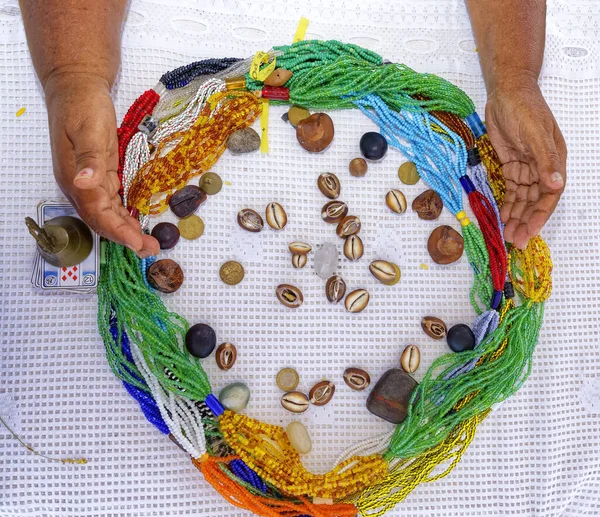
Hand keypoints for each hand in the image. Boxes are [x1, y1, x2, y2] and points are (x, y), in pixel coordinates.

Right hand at [44, 72, 158, 256]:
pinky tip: (139, 224)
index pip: (97, 214)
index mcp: (75, 178)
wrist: (76, 87)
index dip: (117, 231)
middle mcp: (81, 185)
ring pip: (109, 214)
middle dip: (126, 237)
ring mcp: (90, 181)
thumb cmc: (82, 104)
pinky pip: (113, 202)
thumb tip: (84, 182)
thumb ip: (89, 157)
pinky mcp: (101, 175)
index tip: (137, 244)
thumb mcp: (88, 128)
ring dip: (128, 230)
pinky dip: (125, 216)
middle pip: (103, 220)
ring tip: (149, 244)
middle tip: (151, 250)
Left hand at [485, 77, 566, 248]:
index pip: (549, 194)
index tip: (529, 232)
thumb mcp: (535, 133)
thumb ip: (545, 159)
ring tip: (507, 235)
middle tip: (514, 240)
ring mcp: (526, 167)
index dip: (540, 215)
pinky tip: (502, 217)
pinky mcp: (511, 165)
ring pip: (522, 198)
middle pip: (535, 200)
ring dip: (516, 216)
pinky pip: (511, 189)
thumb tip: (556, 184)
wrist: (506, 92)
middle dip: (526, 221)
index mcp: (554, 161)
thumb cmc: (524, 108)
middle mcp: (542, 167)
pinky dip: (507, 203)